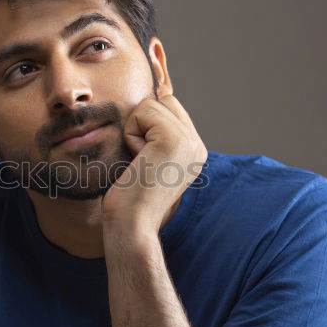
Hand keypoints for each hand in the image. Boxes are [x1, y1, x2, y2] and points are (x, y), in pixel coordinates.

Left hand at [101, 93, 206, 233]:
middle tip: (141, 159)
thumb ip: (154, 136)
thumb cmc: (129, 198)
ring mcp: (189, 141)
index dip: (147, 125)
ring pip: (152, 104)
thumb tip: (146, 105)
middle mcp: (197, 145)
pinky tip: (138, 159)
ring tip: (140, 161)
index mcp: (194, 150)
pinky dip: (131, 133)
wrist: (132, 225)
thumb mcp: (148, 160)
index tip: (144, 159)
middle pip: (164, 101)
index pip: (171, 108)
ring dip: (135, 130)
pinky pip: (144, 111)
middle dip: (142, 124)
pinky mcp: (174, 139)